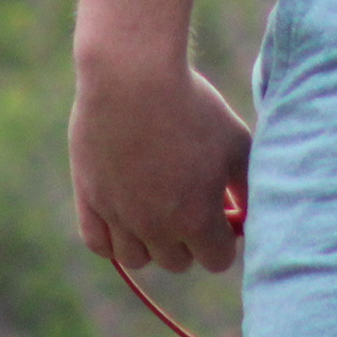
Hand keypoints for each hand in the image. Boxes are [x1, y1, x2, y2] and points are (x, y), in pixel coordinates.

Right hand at [71, 51, 252, 274]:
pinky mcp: (89, 200)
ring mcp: (119, 217)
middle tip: (188, 201)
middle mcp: (155, 227)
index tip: (221, 214)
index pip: (217, 261)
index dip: (224, 238)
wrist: (132, 75)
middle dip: (189, 238)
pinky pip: (100, 245)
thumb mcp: (235, 141)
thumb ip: (247, 186)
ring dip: (152, 242)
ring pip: (138, 259)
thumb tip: (247, 215)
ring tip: (157, 204)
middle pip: (177, 262)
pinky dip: (114, 238)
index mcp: (196, 218)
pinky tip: (126, 213)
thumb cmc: (191, 104)